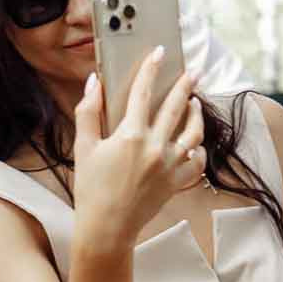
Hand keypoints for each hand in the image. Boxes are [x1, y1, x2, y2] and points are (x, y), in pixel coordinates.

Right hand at [70, 54, 204, 246]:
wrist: (106, 228)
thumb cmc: (91, 189)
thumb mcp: (83, 147)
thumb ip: (88, 112)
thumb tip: (93, 83)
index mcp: (130, 135)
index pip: (143, 92)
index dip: (151, 69)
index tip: (159, 53)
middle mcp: (154, 147)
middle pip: (176, 107)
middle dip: (185, 85)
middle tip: (193, 71)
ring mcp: (169, 166)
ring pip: (193, 132)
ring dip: (196, 114)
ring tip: (196, 103)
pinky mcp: (176, 183)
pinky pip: (196, 162)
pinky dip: (199, 150)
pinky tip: (195, 142)